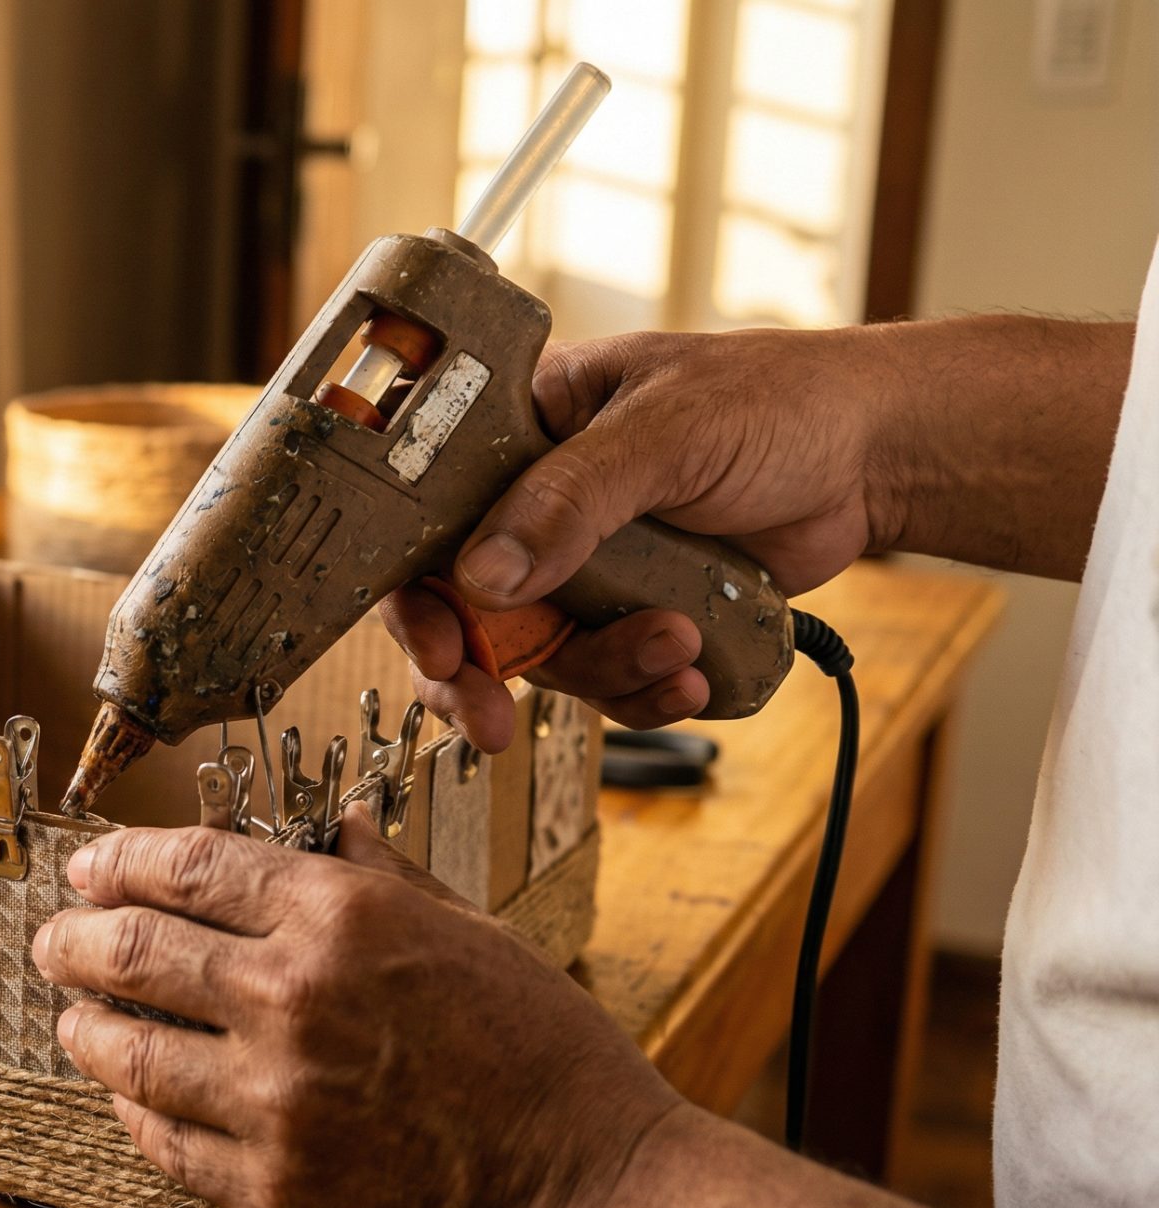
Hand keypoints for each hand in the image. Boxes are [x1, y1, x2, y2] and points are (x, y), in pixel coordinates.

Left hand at [32, 808, 683, 1207]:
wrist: (592, 1198)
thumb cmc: (549, 1060)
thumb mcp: (475, 934)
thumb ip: (384, 877)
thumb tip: (332, 825)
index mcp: (346, 918)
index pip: (191, 866)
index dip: (121, 862)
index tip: (89, 868)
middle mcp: (294, 999)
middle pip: (134, 950)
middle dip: (75, 939)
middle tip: (55, 940)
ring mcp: (275, 1101)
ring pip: (129, 1052)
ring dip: (86, 1028)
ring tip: (75, 1019)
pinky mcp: (272, 1188)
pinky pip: (165, 1141)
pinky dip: (134, 1112)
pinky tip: (128, 1098)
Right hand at [381, 327, 899, 751]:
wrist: (875, 456)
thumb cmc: (776, 401)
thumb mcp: (666, 434)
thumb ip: (570, 500)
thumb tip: (483, 576)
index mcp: (520, 431)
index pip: (429, 516)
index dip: (418, 592)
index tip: (441, 651)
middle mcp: (534, 501)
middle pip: (466, 606)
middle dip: (481, 673)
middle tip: (492, 721)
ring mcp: (584, 563)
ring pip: (543, 654)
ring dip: (604, 671)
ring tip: (677, 646)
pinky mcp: (634, 609)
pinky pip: (608, 676)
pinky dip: (645, 692)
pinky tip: (693, 674)